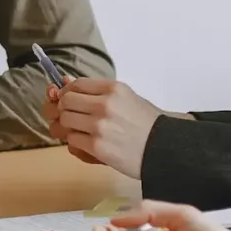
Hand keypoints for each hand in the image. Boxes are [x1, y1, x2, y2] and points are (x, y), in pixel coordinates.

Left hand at [44, 79, 164, 174]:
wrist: (165, 148)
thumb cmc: (147, 124)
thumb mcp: (126, 98)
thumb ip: (96, 91)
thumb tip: (65, 81)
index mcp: (113, 89)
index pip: (76, 85)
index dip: (67, 93)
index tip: (69, 101)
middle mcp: (104, 104)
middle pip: (66, 101)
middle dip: (65, 110)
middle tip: (73, 119)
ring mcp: (99, 125)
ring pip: (65, 120)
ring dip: (69, 127)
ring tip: (81, 132)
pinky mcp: (96, 146)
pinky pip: (71, 140)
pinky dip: (76, 142)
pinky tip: (87, 144)